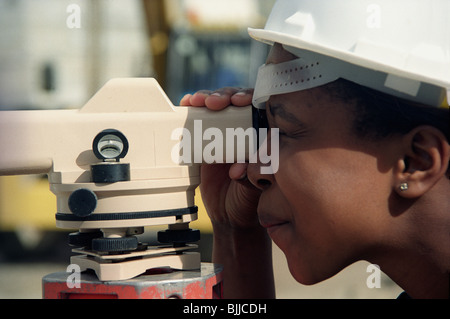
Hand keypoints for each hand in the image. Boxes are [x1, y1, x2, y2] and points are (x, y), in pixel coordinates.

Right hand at [180, 88, 260, 228]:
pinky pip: (199, 122)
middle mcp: (244, 132)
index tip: (239, 101)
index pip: (259, 109)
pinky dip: (193, 111)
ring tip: (198, 101)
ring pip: (217, 107)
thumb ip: (250, 178)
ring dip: (208, 98)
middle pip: (236, 102)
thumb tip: (238, 169)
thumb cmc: (249, 201)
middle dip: (225, 96)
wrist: (229, 217)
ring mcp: (225, 135)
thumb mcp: (254, 190)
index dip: (249, 99)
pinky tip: (188, 104)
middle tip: (215, 102)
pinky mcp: (206, 142)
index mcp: (262, 138)